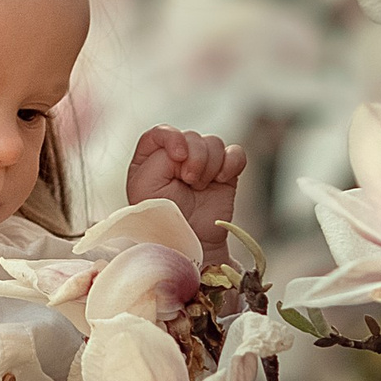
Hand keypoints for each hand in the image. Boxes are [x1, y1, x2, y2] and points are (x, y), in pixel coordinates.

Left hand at [126, 125, 247, 261]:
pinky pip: (235, 153)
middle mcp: (176, 159)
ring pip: (214, 143)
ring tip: (201, 187)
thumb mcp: (145, 187)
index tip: (179, 157)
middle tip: (190, 182)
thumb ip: (159, 159)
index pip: (161, 133)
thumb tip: (184, 150)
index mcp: (150, 160)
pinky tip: (221, 180)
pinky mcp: (224, 174)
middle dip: (195, 158)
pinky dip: (231, 163)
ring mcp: (202, 165)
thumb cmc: (161, 221)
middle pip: (191, 136)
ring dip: (210, 164)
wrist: (191, 247)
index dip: (173, 138)